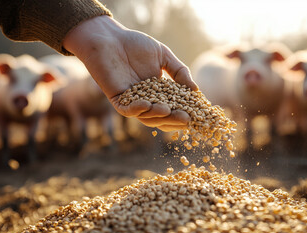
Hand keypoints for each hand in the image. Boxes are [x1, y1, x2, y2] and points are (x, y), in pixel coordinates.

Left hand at [63, 16, 197, 131]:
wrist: (109, 38)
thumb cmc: (135, 44)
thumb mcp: (163, 55)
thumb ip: (179, 71)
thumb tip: (196, 90)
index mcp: (158, 91)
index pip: (174, 107)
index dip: (185, 111)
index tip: (197, 114)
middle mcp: (146, 100)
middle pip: (162, 117)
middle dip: (174, 119)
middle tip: (186, 119)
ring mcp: (132, 101)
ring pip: (146, 117)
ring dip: (158, 116)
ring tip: (169, 111)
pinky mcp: (118, 100)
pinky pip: (128, 111)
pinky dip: (138, 109)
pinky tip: (147, 105)